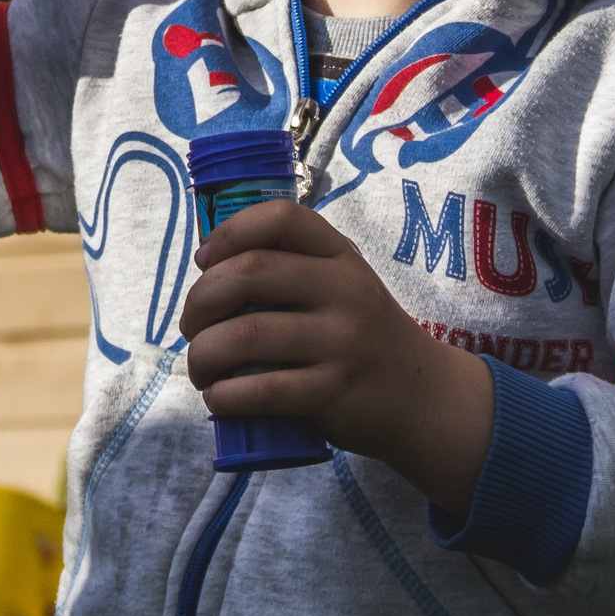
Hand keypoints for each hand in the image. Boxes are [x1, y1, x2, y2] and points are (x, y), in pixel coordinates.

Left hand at [182, 199, 495, 515]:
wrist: (423, 397)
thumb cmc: (362, 335)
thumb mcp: (343, 284)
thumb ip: (293, 266)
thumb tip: (208, 267)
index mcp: (340, 256)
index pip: (280, 218)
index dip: (229, 232)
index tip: (204, 262)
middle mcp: (344, 291)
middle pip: (249, 273)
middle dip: (200, 300)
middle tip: (191, 325)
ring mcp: (341, 342)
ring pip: (245, 335)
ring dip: (202, 354)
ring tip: (200, 367)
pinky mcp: (334, 393)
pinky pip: (262, 390)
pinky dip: (225, 396)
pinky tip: (219, 397)